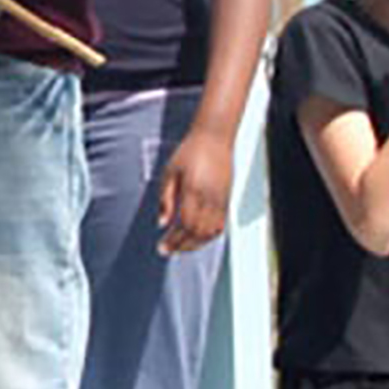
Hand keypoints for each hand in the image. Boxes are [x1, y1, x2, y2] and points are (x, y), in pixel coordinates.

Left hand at [157, 119, 235, 251]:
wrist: (214, 139)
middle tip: (168, 250)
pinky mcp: (226, 200)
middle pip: (197, 233)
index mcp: (194, 191)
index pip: (184, 225)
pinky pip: (220, 226)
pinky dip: (208, 236)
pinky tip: (197, 238)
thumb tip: (161, 223)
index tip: (162, 247)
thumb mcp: (169, 173)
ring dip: (195, 244)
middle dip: (182, 246)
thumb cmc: (190, 152)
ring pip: (210, 233)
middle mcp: (210, 198)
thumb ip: (165, 199)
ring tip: (180, 247)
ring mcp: (221, 200)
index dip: (173, 240)